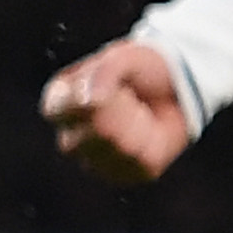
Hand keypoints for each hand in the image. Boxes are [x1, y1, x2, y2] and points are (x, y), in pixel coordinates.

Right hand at [41, 34, 193, 185]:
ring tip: (140, 110)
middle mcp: (70, 137)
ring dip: (140, 122)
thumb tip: (90, 103)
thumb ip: (104, 73)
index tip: (116, 86)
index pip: (59, 111)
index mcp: (59, 103)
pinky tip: (150, 129)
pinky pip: (142, 162)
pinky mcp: (121, 175)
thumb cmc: (139, 70)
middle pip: (98, 130)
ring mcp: (93, 160)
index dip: (89, 100)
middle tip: (131, 94)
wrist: (173, 88)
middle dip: (125, 107)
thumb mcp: (124, 58)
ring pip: (122, 147)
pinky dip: (155, 141)